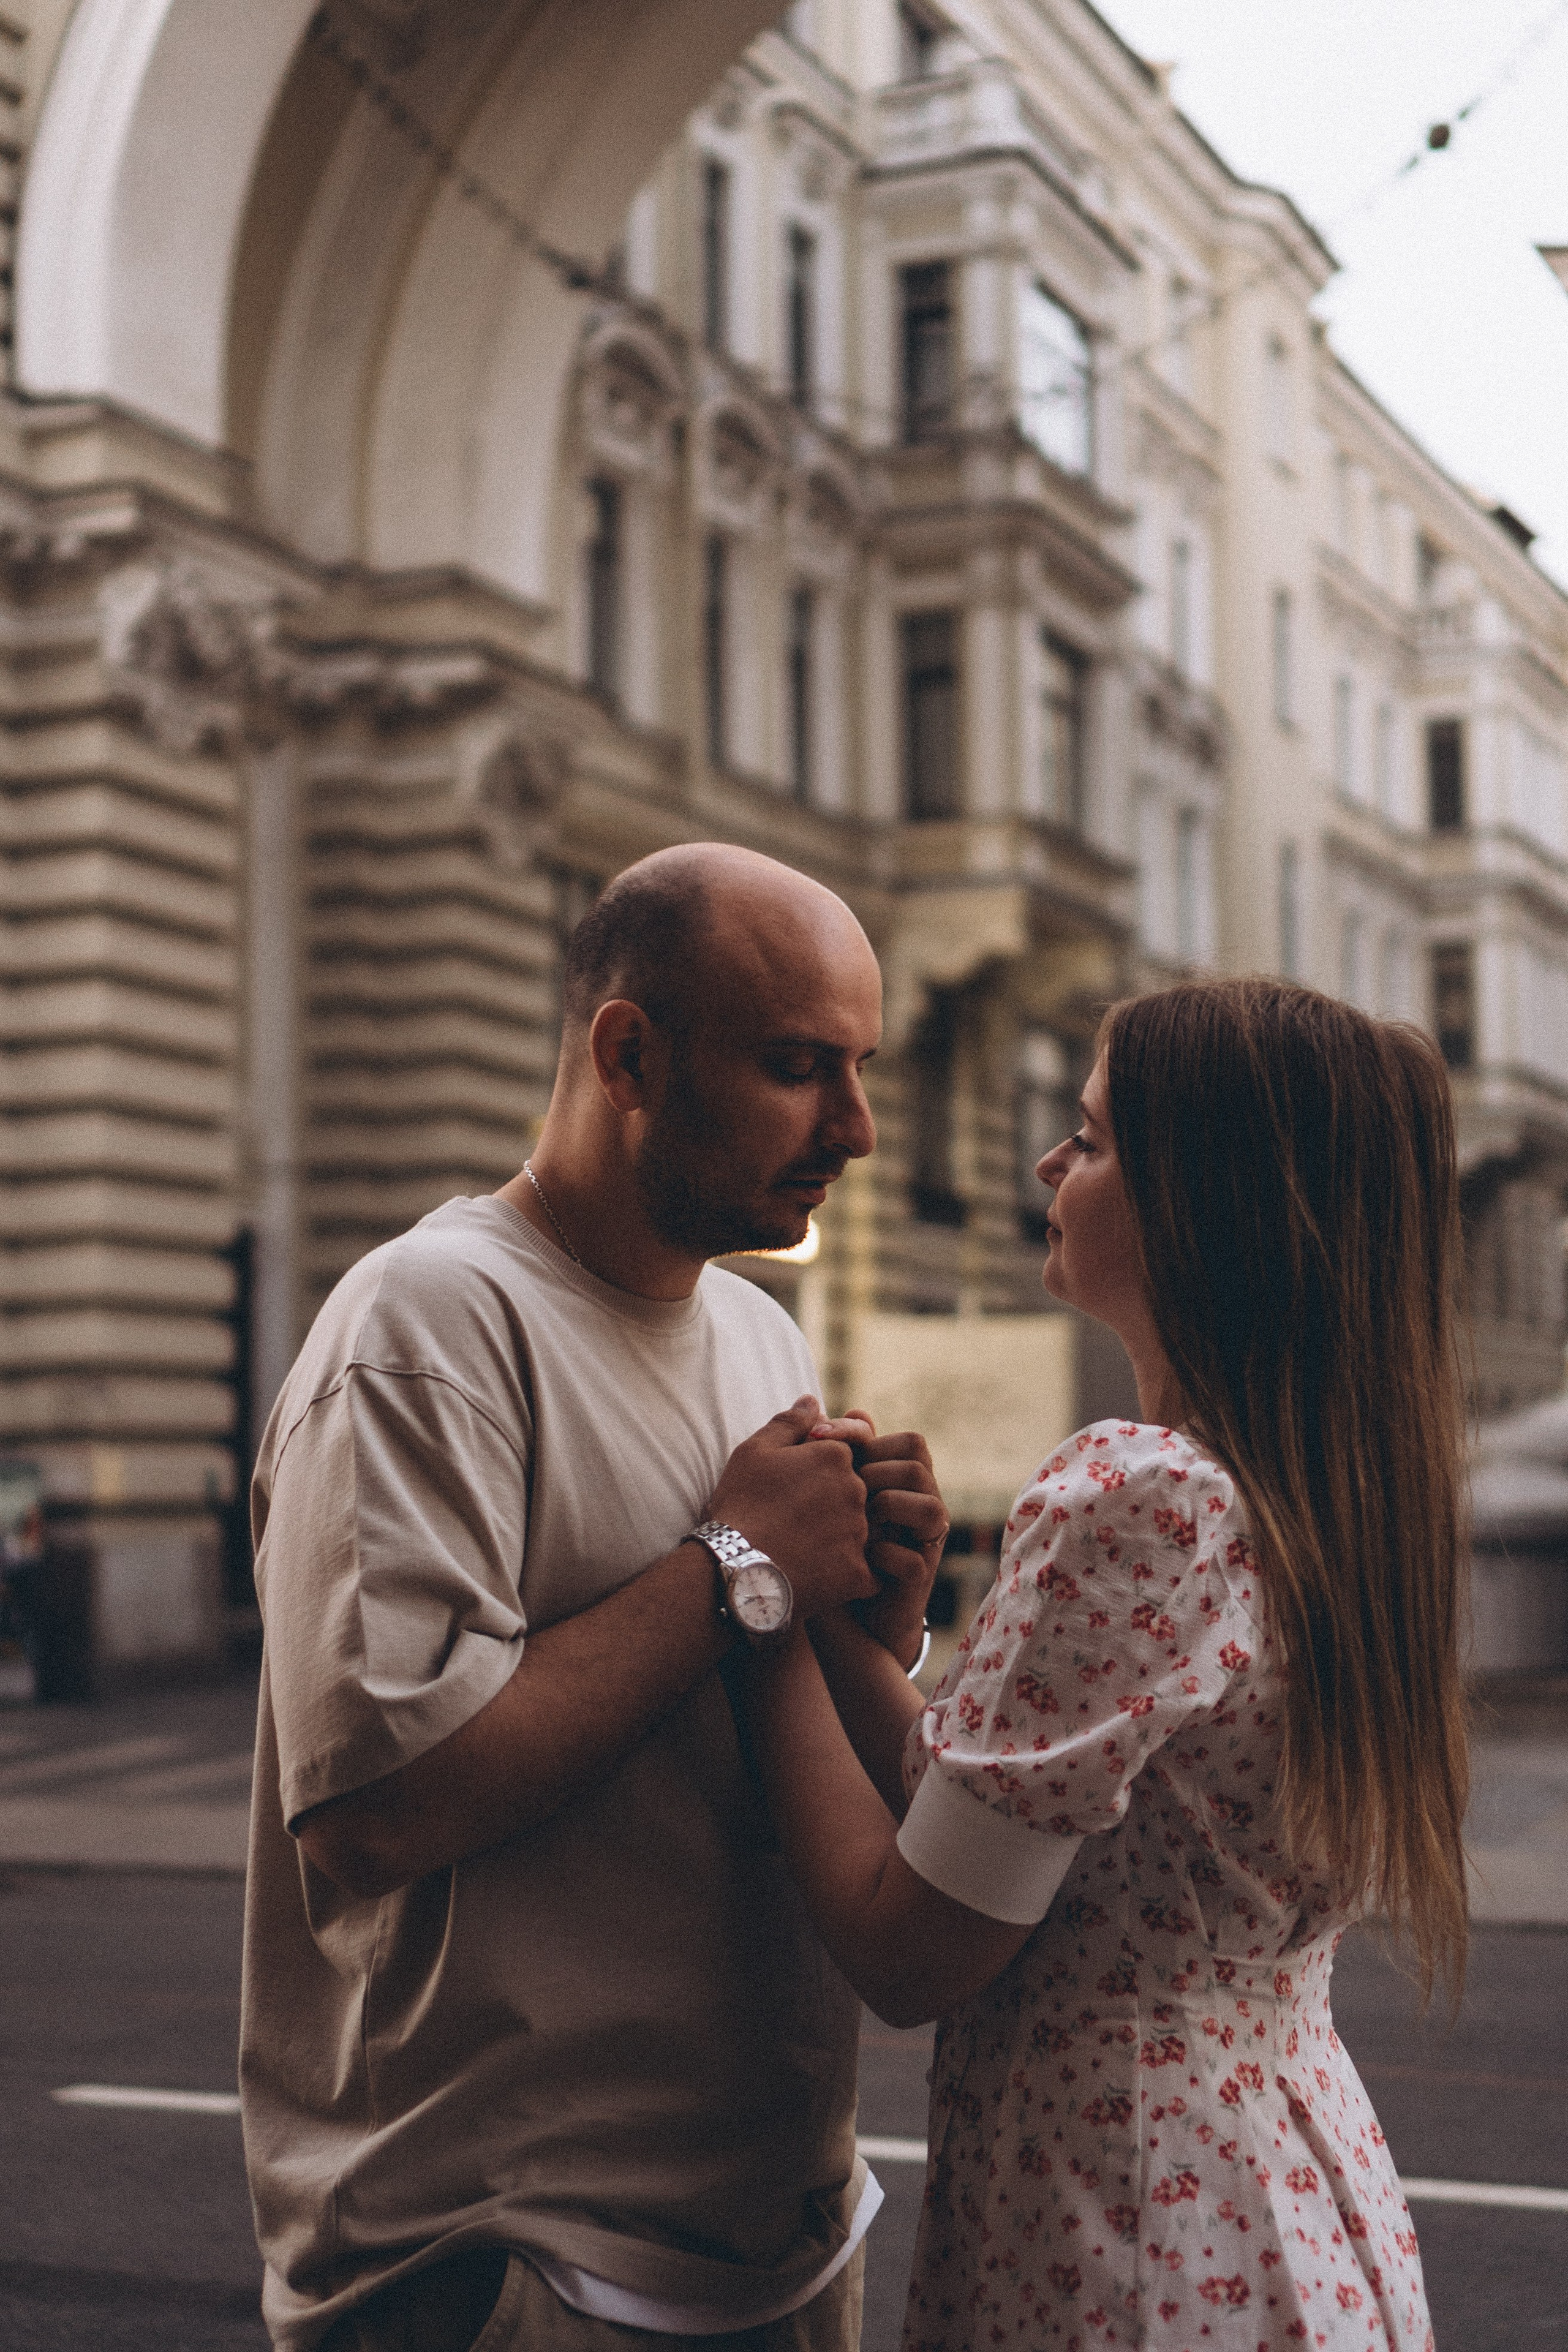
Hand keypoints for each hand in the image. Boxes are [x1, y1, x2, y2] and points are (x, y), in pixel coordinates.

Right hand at [708, 1398, 876, 1617]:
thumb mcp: (754, 1452)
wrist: (733, 1567)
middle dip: (830, 1504)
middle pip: (854, 1492)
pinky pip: (865, 1571)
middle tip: (794, 1521)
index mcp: (834, 1457)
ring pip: (860, 1531)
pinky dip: (846, 1574)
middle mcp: (856, 1490)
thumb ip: (789, 1422)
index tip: (795, 1489)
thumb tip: (813, 1401)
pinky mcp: (859, 1573)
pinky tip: (820, 1576)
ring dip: (839, 1538)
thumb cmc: (740, 1504)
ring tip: (801, 1550)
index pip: (844, 1457)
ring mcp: (860, 1533)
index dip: (819, 1472)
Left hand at [810, 1413, 948, 1669]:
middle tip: (842, 1485)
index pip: (905, 1440)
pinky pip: (912, 1559)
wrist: (836, 1615)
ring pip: (930, 1506)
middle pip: (920, 1462)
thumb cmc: (825, 1549)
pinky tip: (857, 1558)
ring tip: (855, 1519)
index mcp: (899, 1481)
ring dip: (887, 1507)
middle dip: (878, 1468)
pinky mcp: (916, 1581)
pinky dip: (882, 1556)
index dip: (864, 1433)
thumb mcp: (822, 1497)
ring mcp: (921, 1544)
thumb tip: (828, 1407)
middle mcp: (918, 1506)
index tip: (818, 1437)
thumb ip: (827, 1457)